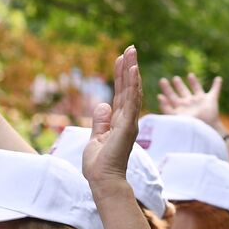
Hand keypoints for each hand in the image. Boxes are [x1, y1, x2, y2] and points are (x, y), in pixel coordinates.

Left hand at [81, 46, 142, 184]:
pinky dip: (133, 86)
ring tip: (131, 52)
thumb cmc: (99, 165)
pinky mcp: (128, 126)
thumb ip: (100, 122)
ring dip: (132, 71)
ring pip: (132, 91)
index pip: (121, 94)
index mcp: (118, 122)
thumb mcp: (95, 139)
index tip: (121, 58)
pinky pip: (132, 102)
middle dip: (129, 67)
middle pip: (128, 88)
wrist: (102, 180)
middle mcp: (127, 119)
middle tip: (130, 47)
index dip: (121, 76)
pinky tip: (133, 71)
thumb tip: (102, 104)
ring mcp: (129, 122)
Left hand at [157, 73, 222, 131]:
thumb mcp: (174, 116)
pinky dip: (217, 85)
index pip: (171, 96)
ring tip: (190, 75)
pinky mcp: (211, 100)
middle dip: (178, 84)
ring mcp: (200, 101)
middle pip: (182, 91)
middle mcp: (189, 102)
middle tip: (174, 78)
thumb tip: (159, 96)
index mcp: (180, 106)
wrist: (204, 130)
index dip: (167, 90)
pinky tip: (218, 79)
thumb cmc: (187, 125)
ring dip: (194, 82)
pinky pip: (215, 90)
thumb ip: (166, 107)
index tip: (163, 82)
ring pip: (196, 88)